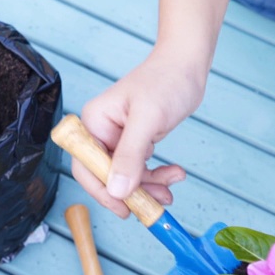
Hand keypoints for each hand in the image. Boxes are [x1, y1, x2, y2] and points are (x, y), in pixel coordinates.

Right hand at [72, 52, 205, 218]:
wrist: (187, 65)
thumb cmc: (166, 80)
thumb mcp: (147, 119)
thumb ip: (130, 155)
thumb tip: (117, 190)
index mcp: (94, 123)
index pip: (87, 166)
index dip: (102, 191)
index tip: (124, 209)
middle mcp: (101, 132)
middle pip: (107, 176)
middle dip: (132, 192)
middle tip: (154, 206)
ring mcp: (119, 139)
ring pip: (126, 178)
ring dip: (149, 187)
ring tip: (170, 191)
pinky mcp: (136, 143)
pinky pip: (140, 170)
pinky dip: (157, 177)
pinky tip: (174, 175)